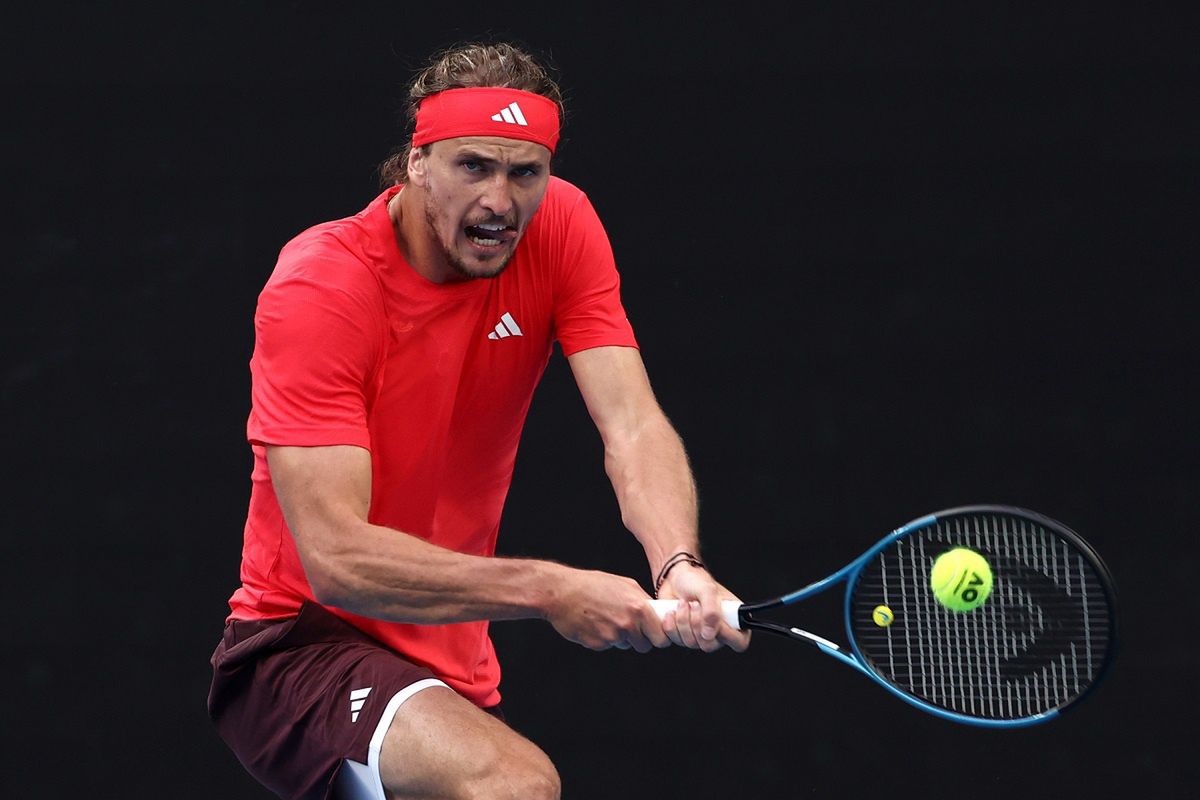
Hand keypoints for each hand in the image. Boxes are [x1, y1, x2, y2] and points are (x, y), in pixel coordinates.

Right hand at [543, 567, 671, 652]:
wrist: (560, 593)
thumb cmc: (591, 585)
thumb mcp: (624, 584)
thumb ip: (641, 599)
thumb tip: (654, 612)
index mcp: (638, 607)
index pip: (661, 635)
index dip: (659, 636)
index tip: (656, 633)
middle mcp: (627, 624)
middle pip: (645, 646)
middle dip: (641, 640)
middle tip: (631, 628)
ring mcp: (612, 636)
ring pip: (625, 645)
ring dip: (620, 637)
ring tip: (606, 618)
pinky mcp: (597, 645)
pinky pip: (607, 645)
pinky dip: (603, 638)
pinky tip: (594, 623)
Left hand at [656, 564, 750, 652]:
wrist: (674, 579)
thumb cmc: (696, 581)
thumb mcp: (708, 590)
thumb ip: (712, 612)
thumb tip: (709, 634)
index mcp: (733, 619)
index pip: (739, 641)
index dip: (727, 636)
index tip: (715, 621)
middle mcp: (717, 631)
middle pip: (709, 645)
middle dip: (697, 623)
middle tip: (694, 604)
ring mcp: (699, 636)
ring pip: (691, 643)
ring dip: (683, 621)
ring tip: (684, 603)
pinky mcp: (682, 636)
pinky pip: (676, 640)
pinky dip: (671, 625)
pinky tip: (672, 612)